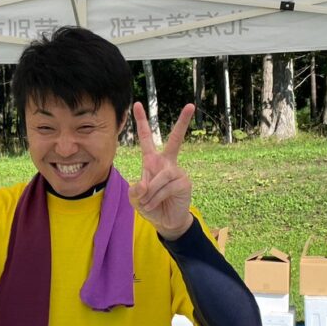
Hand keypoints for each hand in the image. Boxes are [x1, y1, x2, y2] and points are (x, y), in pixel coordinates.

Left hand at [128, 101, 195, 239]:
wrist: (165, 221)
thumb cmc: (150, 206)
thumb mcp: (135, 198)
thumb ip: (135, 190)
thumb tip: (144, 184)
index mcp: (152, 161)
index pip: (146, 139)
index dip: (141, 122)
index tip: (137, 104)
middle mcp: (166, 163)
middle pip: (175, 140)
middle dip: (183, 123)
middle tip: (191, 106)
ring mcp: (177, 171)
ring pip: (160, 177)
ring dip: (150, 192)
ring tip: (147, 203)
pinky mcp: (184, 182)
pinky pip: (166, 187)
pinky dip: (156, 198)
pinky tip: (155, 204)